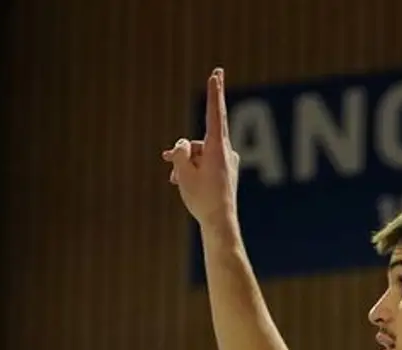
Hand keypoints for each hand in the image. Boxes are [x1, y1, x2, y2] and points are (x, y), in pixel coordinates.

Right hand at [164, 69, 241, 231]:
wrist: (220, 223)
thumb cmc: (202, 199)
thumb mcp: (184, 173)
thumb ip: (180, 152)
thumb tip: (183, 145)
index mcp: (217, 148)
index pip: (215, 113)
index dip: (214, 92)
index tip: (217, 74)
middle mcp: (226, 151)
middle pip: (200, 138)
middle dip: (185, 149)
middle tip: (201, 123)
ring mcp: (227, 161)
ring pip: (200, 152)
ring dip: (185, 162)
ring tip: (174, 181)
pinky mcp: (226, 171)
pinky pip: (205, 162)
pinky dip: (193, 168)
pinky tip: (180, 181)